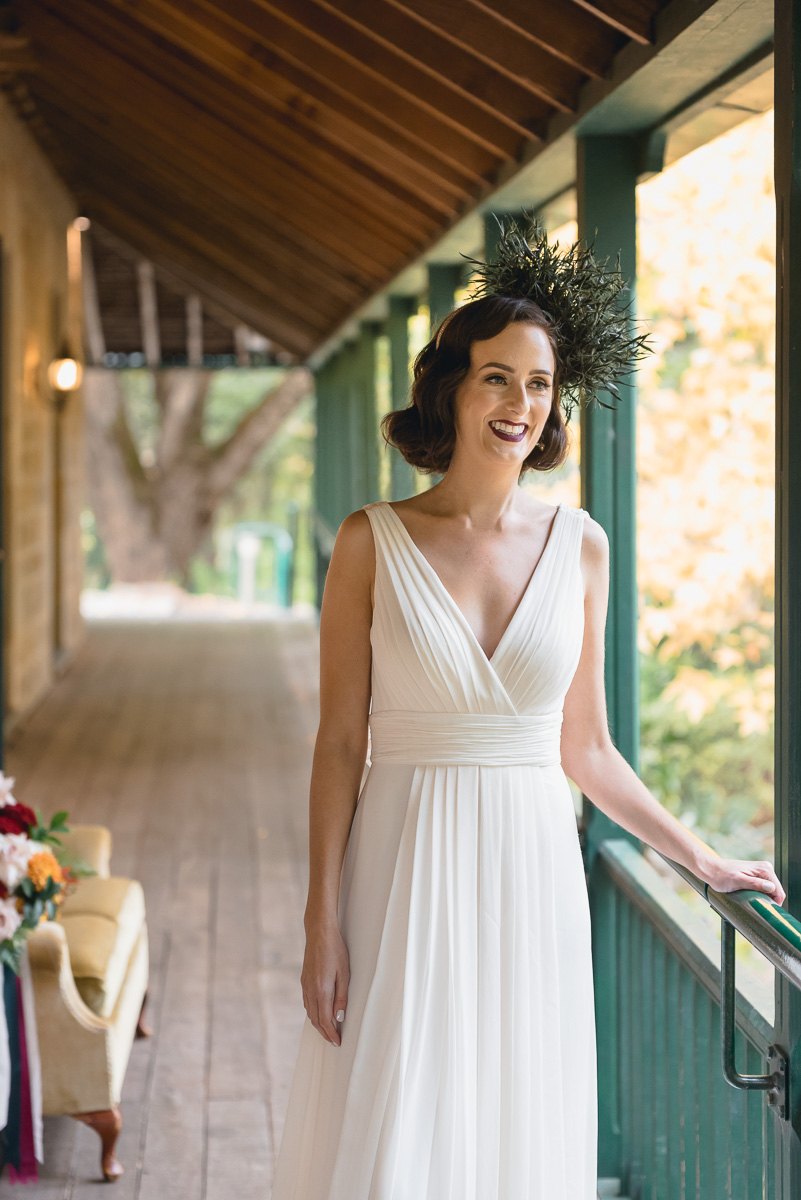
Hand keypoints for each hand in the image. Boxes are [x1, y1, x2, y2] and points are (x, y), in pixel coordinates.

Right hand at [301, 920, 349, 1045]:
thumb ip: (341, 997)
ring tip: (329, 1031)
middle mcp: (310, 991)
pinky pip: (307, 1003)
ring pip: (310, 1013)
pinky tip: (320, 1014)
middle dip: (325, 1033)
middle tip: (334, 1041)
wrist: (319, 933)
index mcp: (322, 990)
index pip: (325, 1020)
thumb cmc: (335, 950)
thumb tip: (339, 1018)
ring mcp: (305, 986)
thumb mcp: (344, 973)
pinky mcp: (303, 982)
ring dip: (318, 1024)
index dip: (331, 1034)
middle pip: (315, 1020)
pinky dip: (313, 1013)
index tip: (338, 1042)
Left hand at [703, 857, 785, 905]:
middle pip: (776, 891)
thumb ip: (755, 884)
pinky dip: (761, 896)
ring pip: (771, 892)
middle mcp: (766, 869)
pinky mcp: (757, 877)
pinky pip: (765, 890)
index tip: (766, 911)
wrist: (712, 870)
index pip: (778, 890)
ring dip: (765, 899)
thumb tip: (771, 888)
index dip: (775, 903)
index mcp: (764, 869)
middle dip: (770, 901)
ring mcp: (762, 873)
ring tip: (752, 902)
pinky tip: (752, 898)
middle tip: (756, 907)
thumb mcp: (737, 881)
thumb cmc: (721, 875)